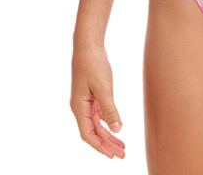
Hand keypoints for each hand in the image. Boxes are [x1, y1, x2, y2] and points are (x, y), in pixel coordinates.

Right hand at [70, 43, 126, 159]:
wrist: (88, 45)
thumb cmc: (93, 64)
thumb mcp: (104, 88)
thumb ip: (110, 109)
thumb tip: (117, 129)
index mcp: (79, 107)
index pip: (88, 135)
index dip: (100, 147)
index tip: (112, 156)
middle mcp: (81, 107)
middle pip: (94, 132)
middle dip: (107, 144)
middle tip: (122, 155)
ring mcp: (86, 101)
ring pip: (98, 124)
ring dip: (109, 135)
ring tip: (122, 146)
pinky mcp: (92, 94)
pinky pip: (100, 114)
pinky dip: (108, 122)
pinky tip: (117, 127)